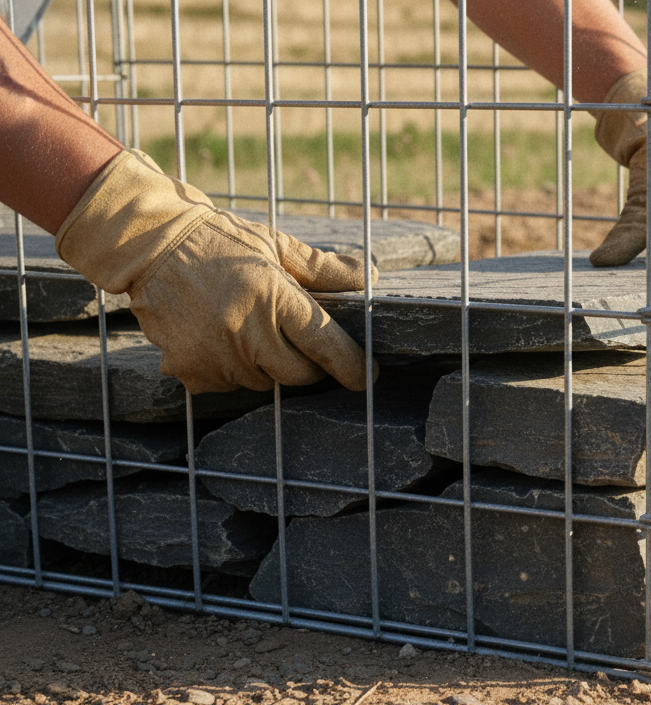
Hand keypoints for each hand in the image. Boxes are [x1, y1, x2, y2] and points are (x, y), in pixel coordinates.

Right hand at [56, 150, 375, 393]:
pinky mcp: (188, 369)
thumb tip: (368, 276)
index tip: (369, 377)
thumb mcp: (275, 244)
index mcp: (272, 296)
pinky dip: (231, 370)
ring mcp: (215, 354)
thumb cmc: (220, 241)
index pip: (325, 344)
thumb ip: (323, 269)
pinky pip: (227, 385)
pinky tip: (219, 339)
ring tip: (247, 329)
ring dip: (265, 366)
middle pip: (297, 373)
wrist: (150, 244)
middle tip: (298, 342)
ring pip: (262, 382)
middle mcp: (245, 330)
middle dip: (308, 365)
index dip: (352, 365)